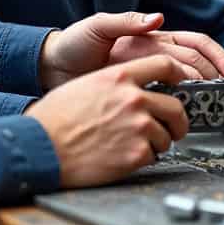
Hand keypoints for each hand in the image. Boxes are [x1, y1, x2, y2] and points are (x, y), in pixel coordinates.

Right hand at [27, 55, 189, 188]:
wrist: (41, 147)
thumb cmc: (55, 118)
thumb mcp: (86, 84)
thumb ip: (116, 83)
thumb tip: (137, 89)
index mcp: (120, 77)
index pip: (165, 65)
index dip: (179, 74)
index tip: (183, 83)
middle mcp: (133, 99)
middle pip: (176, 107)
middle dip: (177, 121)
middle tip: (173, 128)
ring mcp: (138, 127)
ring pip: (166, 136)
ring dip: (156, 143)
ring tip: (132, 145)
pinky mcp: (136, 154)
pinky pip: (153, 156)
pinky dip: (142, 159)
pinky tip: (121, 156)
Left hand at [39, 11, 223, 89]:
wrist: (50, 68)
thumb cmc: (73, 44)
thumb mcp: (97, 26)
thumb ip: (127, 20)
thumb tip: (158, 18)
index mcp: (150, 38)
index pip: (193, 44)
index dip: (213, 56)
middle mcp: (153, 56)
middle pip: (194, 66)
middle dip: (213, 76)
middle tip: (223, 93)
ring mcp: (145, 76)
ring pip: (183, 83)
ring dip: (201, 91)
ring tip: (213, 104)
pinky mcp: (135, 95)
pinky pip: (163, 100)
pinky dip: (179, 106)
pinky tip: (185, 116)